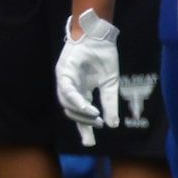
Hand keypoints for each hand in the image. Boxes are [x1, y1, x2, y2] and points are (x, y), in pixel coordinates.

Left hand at [54, 10, 121, 127]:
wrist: (99, 35)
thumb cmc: (103, 55)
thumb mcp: (110, 83)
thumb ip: (109, 103)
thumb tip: (113, 124)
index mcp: (80, 90)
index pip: (80, 113)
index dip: (84, 128)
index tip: (90, 143)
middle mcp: (70, 87)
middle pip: (72, 112)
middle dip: (83, 123)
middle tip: (96, 127)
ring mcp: (65, 80)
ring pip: (67, 104)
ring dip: (81, 114)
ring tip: (95, 118)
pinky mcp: (63, 73)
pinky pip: (68, 92)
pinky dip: (77, 102)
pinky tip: (88, 109)